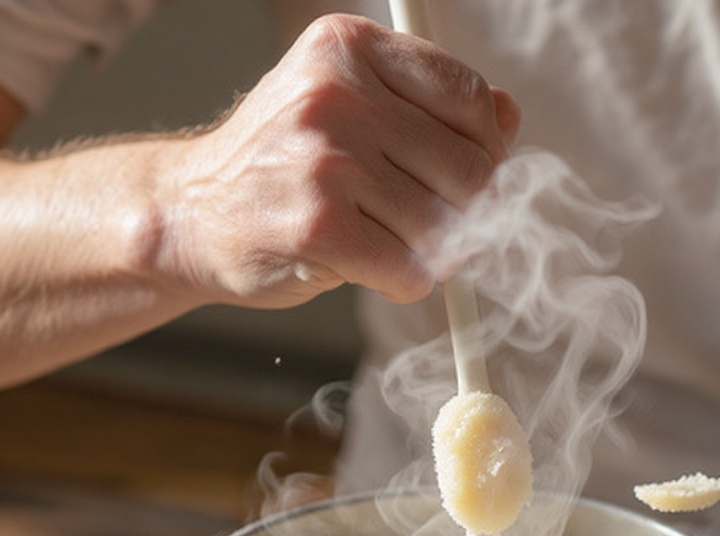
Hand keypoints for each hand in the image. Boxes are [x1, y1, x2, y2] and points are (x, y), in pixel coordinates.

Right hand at [160, 14, 518, 306]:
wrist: (191, 213)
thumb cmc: (282, 165)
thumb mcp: (350, 108)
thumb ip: (429, 108)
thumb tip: (510, 118)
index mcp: (350, 49)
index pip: (469, 99)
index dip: (487, 152)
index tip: (464, 179)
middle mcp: (337, 94)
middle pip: (469, 170)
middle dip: (465, 214)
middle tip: (433, 227)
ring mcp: (326, 160)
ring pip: (444, 227)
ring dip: (434, 254)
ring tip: (392, 244)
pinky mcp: (319, 226)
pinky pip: (411, 270)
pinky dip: (408, 283)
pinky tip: (376, 269)